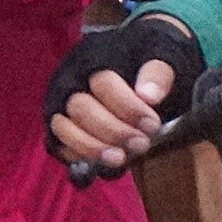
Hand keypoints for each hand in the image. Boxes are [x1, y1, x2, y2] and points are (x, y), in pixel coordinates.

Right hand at [49, 59, 179, 172]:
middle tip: (141, 144)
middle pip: (80, 108)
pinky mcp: (61, 126)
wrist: (139, 67)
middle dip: (112, 131)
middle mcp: (72, 80)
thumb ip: (157, 72)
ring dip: (91, 147)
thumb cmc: (148, 62)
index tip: (152, 124)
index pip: (104, 84)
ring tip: (120, 159)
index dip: (128, 107)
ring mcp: (62, 104)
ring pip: (63, 128)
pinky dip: (78, 157)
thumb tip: (149, 95)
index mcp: (95, 59)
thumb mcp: (162, 57)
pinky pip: (59, 145)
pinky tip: (102, 164)